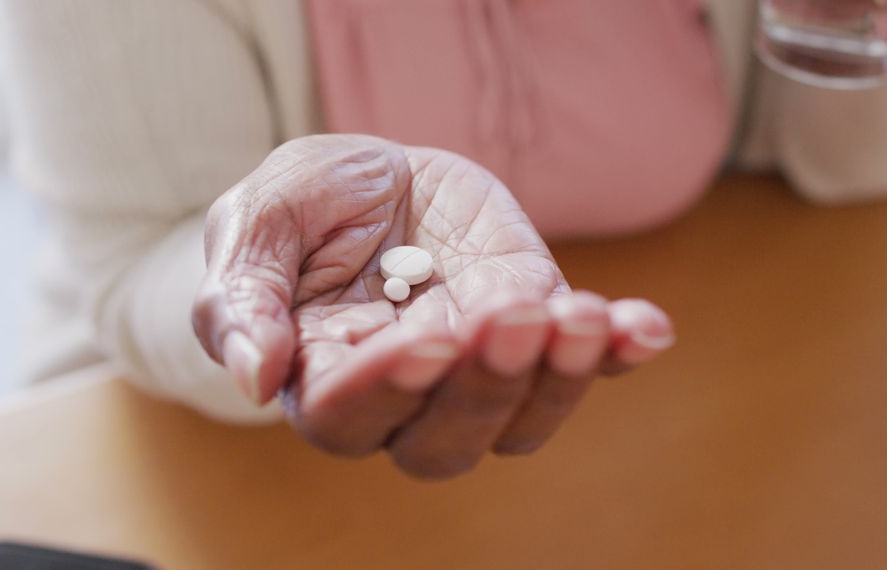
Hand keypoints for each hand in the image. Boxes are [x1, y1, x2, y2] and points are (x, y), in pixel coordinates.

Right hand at [191, 135, 673, 478]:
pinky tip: (645, 327)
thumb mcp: (256, 221)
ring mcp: (481, 366)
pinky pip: (586, 361)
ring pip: (521, 419)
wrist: (376, 178)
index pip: (351, 415)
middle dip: (484, 386)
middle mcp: (408, 395)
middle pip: (445, 440)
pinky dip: (619, 350)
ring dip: (559, 378)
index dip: (388, 387)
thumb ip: (241, 296)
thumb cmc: (304, 205)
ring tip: (578, 315)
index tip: (426, 337)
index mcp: (325, 378)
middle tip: (510, 317)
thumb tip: (255, 377)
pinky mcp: (537, 327)